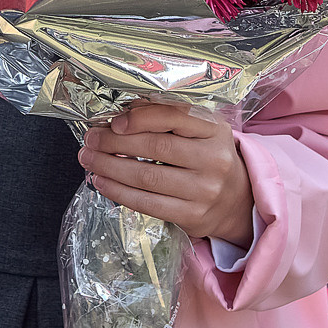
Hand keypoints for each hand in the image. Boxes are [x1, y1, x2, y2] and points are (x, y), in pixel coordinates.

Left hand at [78, 102, 256, 246]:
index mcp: (214, 131)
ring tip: (88, 159)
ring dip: (110, 166)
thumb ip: (171, 120)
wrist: (238, 201)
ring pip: (147, 177)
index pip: (174, 117)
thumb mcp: (202, 132)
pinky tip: (102, 182)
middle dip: (115, 142)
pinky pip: (147, 204)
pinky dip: (119, 192)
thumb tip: (125, 112)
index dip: (140, 118)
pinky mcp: (192, 215)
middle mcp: (213, 160)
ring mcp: (204, 190)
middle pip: (155, 147)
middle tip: (90, 139)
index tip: (113, 121)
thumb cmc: (210, 158)